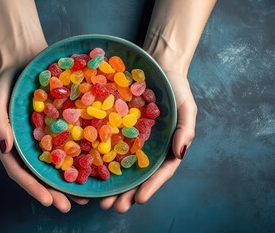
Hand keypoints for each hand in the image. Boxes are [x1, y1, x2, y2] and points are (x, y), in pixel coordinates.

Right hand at [0, 49, 88, 212]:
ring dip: (68, 181)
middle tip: (71, 206)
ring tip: (85, 196)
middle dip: (54, 192)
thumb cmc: (9, 77)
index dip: (34, 188)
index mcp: (9, 142)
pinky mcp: (58, 126)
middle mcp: (27, 144)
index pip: (20, 171)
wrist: (27, 57)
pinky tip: (92, 165)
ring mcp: (43, 136)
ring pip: (55, 164)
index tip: (50, 201)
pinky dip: (77, 157)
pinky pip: (68, 144)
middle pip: (39, 174)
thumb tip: (3, 148)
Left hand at [100, 69, 196, 213]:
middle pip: (137, 176)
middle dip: (126, 194)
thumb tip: (180, 152)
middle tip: (113, 208)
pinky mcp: (115, 127)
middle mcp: (146, 147)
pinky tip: (88, 170)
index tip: (139, 199)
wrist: (157, 66)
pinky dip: (99, 159)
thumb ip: (186, 129)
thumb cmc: (176, 88)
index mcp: (166, 147)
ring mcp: (130, 139)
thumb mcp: (187, 107)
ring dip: (111, 184)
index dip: (151, 186)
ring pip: (120, 166)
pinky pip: (107, 144)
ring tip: (99, 201)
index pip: (160, 172)